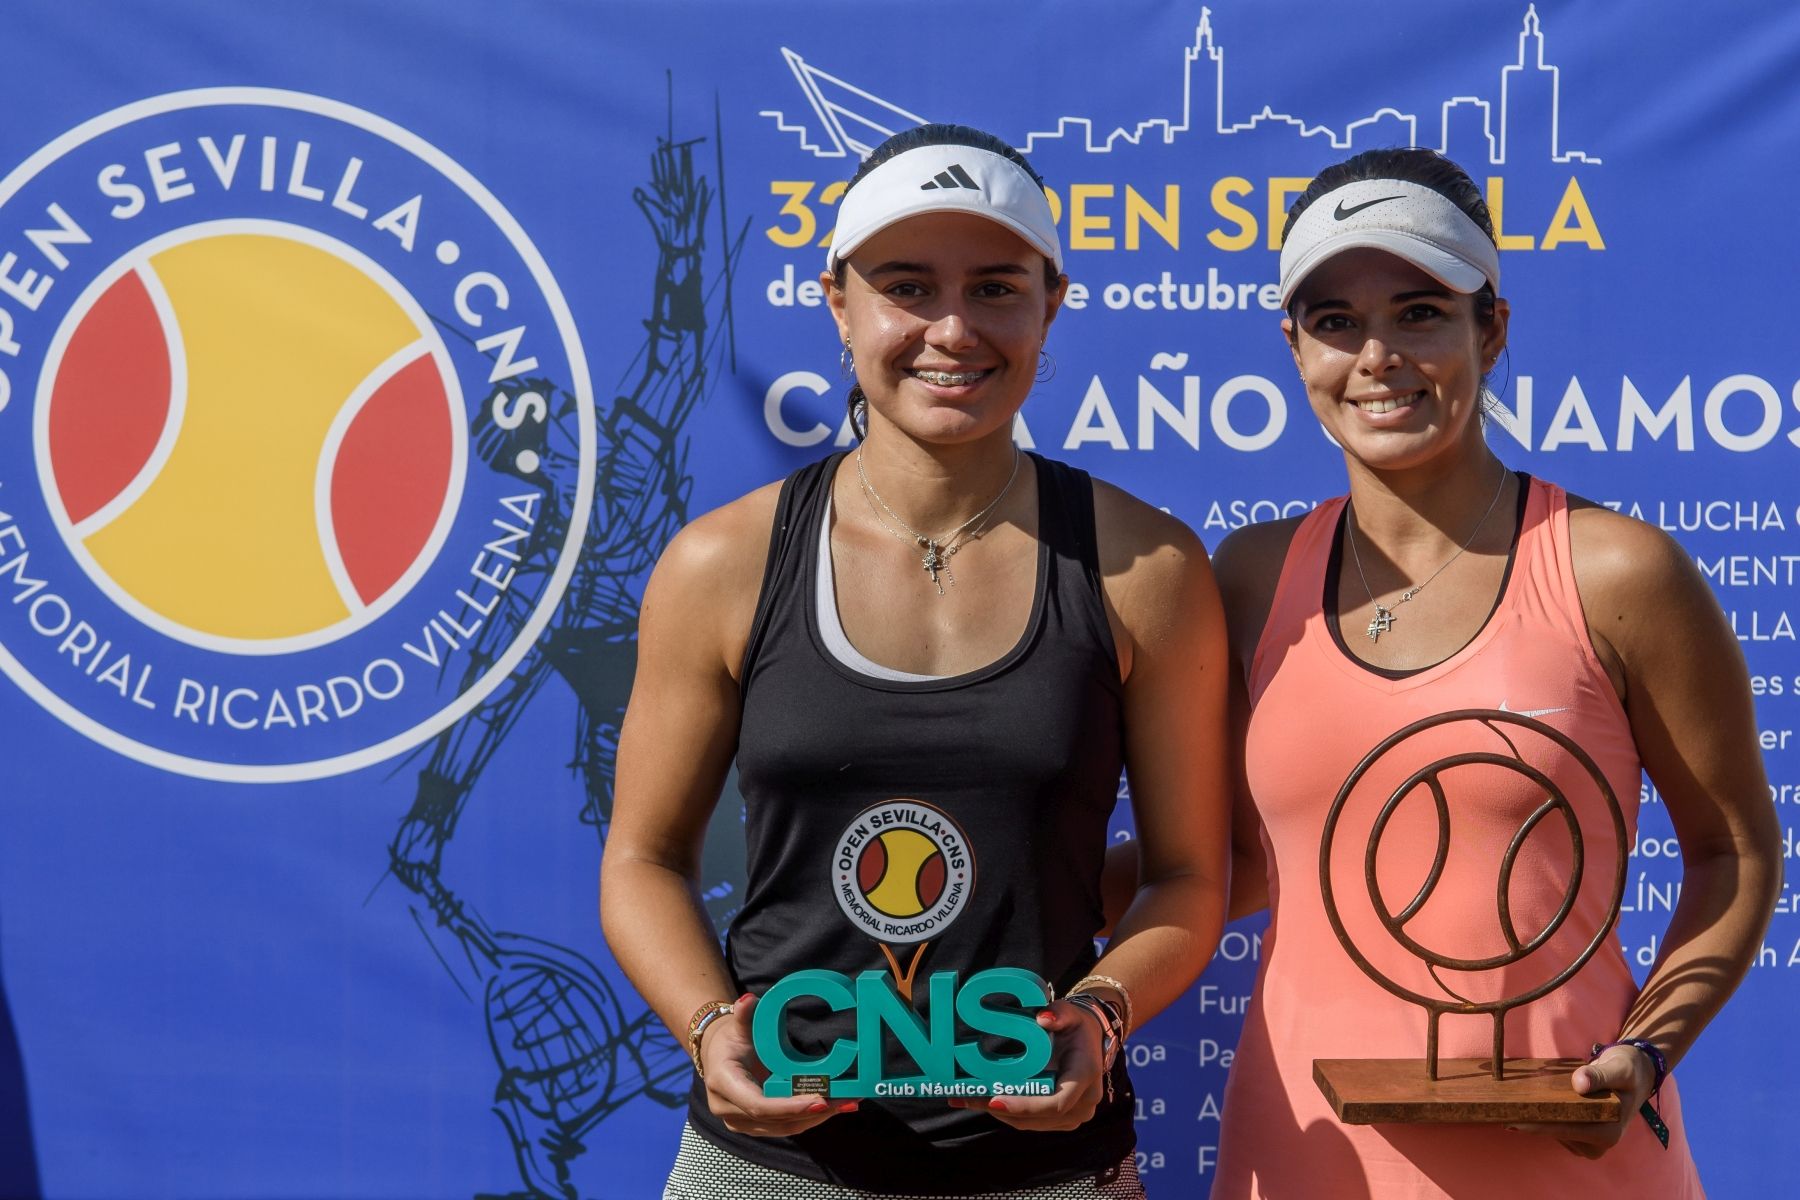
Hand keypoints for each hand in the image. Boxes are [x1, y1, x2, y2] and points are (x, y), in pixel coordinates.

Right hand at [699, 993, 858, 1136]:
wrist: (717, 1056)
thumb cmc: (730, 1039)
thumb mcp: (737, 1025)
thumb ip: (744, 1015)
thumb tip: (747, 1000)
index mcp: (724, 1083)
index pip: (758, 1105)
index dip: (789, 1107)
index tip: (819, 1101)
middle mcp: (728, 1109)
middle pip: (776, 1121)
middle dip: (812, 1112)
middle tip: (845, 1101)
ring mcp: (739, 1122)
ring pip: (783, 1128)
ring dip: (816, 1118)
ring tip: (846, 1104)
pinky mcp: (752, 1127)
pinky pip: (784, 1127)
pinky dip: (809, 1118)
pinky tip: (832, 1107)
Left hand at [949, 999, 1107, 1131]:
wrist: (1090, 1041)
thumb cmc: (1076, 1026)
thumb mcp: (1070, 1013)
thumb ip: (1059, 1013)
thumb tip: (1043, 1018)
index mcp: (1085, 1076)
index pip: (1057, 1102)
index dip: (1025, 1106)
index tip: (995, 1100)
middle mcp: (1084, 1102)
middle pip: (1039, 1117)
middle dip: (1001, 1110)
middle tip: (968, 1098)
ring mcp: (1074, 1115)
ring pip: (1032, 1124)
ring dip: (999, 1114)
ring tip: (968, 1100)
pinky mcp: (1063, 1120)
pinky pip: (1032, 1123)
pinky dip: (1007, 1114)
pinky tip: (984, 1101)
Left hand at [1506, 1044, 1655, 1157]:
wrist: (1634, 1074)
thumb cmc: (1627, 1070)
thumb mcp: (1619, 1069)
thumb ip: (1600, 1075)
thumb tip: (1580, 1084)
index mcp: (1608, 1132)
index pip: (1565, 1128)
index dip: (1538, 1124)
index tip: (1512, 1119)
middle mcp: (1599, 1143)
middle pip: (1555, 1132)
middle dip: (1529, 1122)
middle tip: (1499, 1111)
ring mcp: (1588, 1142)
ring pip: (1553, 1132)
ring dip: (1532, 1119)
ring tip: (1506, 1106)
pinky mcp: (1579, 1136)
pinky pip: (1555, 1128)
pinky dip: (1540, 1117)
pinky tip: (1523, 1106)